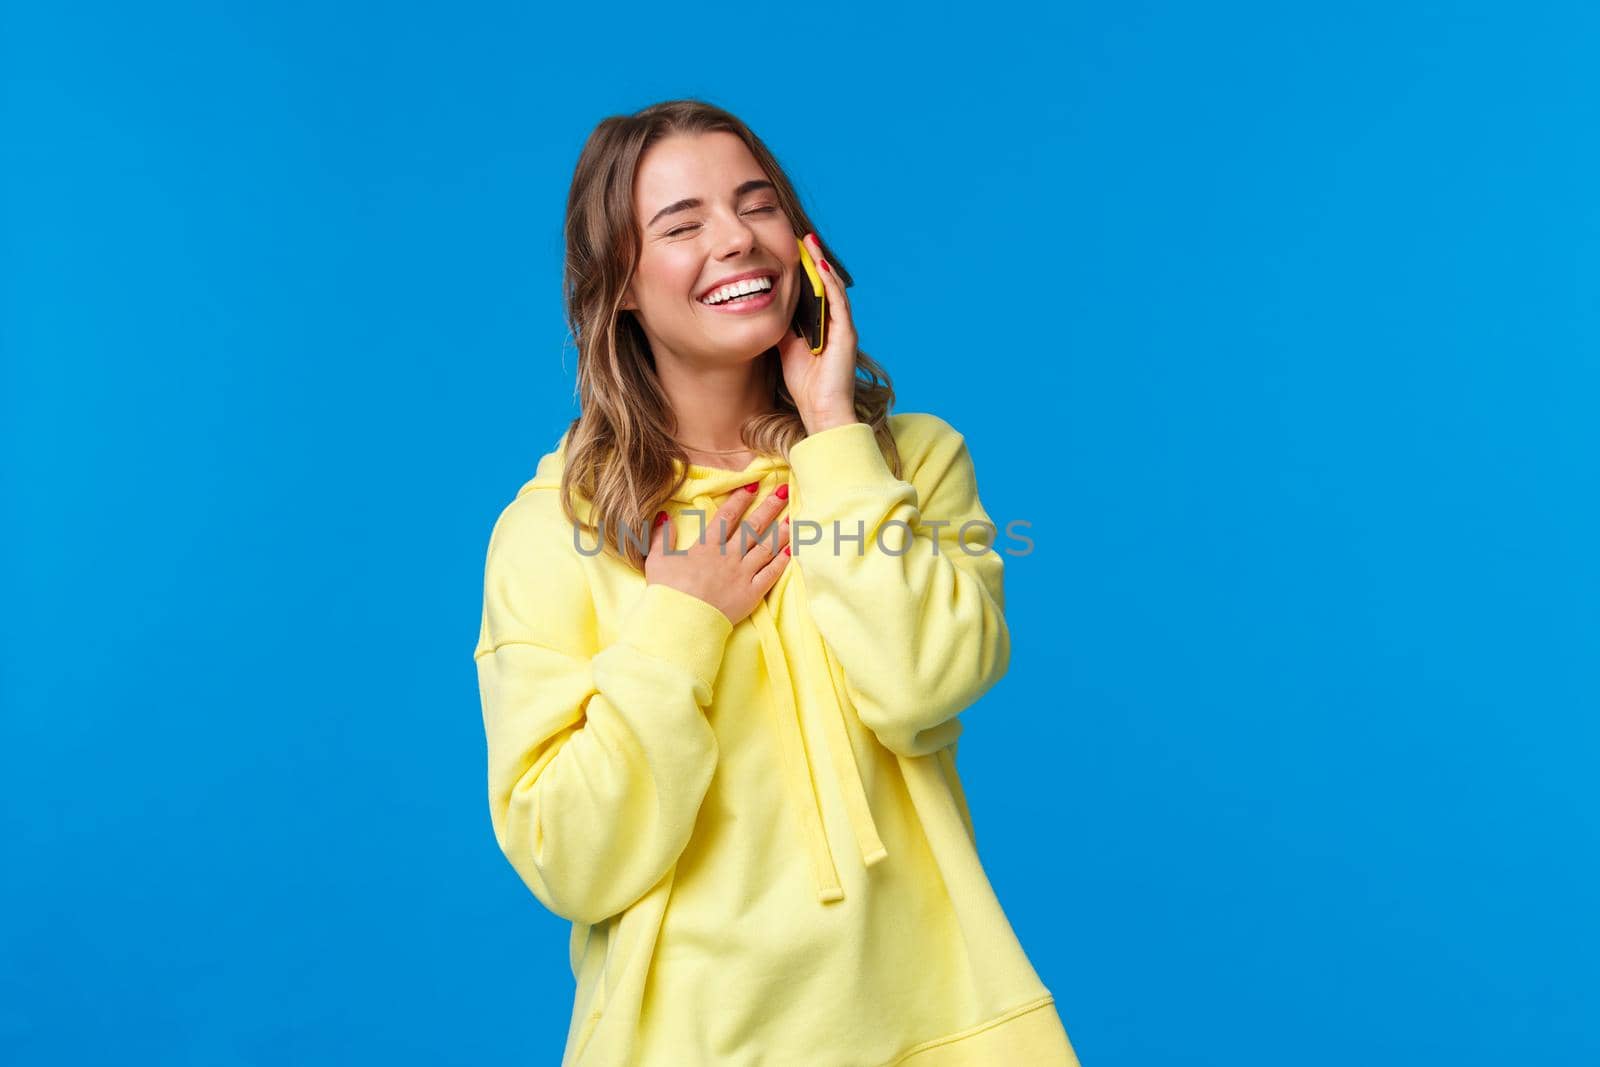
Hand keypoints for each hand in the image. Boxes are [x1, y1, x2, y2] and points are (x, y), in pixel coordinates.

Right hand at [646, 483, 792, 624]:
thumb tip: (664, 516)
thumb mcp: (657, 560)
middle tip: (784, 491)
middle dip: (769, 507)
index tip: (753, 484)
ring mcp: (742, 574)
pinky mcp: (752, 594)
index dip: (741, 499)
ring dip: (780, 531)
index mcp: (707, 547)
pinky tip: (791, 551)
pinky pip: (770, 574)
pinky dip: (782, 562)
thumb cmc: (668, 592)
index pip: (727, 516)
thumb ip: (661, 537)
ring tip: (793, 517)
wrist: (682, 622)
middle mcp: (728, 556)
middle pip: (753, 527)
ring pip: (766, 548)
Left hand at [776, 232, 860, 434]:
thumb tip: (765, 307)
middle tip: (801, 236)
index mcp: (823, 325)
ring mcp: (843, 327)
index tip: (791, 248)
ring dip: (821, 263)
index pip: (815, 290)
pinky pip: (838, 302)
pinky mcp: (846, 334)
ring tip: (809, 243)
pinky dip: (828, 283)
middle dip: (814, 259)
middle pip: (825, 283)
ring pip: (833, 287)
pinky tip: (818, 266)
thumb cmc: (806, 386)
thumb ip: (782, 327)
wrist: (821, 412)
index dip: (805, 269)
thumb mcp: (786, 349)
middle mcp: (836, 322)